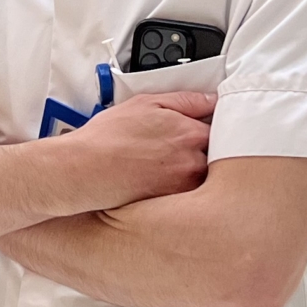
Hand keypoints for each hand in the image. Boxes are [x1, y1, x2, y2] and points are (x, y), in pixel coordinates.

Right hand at [64, 93, 213, 206]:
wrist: (84, 170)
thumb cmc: (108, 137)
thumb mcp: (146, 103)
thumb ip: (186, 100)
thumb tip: (211, 100)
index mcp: (191, 133)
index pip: (222, 130)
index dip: (210, 130)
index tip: (199, 132)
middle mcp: (193, 161)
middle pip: (215, 157)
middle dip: (204, 153)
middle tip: (178, 151)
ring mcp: (184, 186)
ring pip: (204, 178)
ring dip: (193, 172)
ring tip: (165, 167)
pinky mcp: (172, 206)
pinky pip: (189, 198)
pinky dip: (182, 191)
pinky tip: (159, 182)